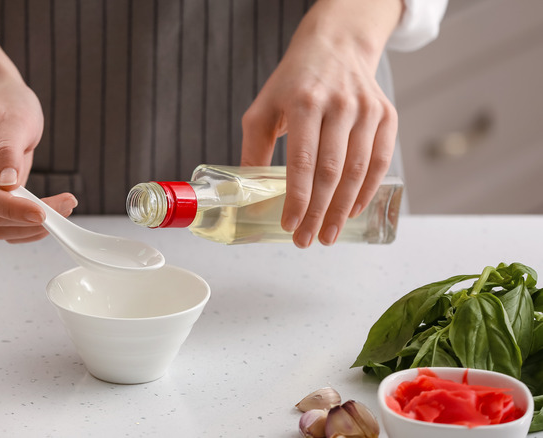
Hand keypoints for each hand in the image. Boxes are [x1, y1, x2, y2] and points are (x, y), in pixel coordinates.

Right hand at [0, 72, 77, 242]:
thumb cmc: (7, 106)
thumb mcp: (15, 120)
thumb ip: (8, 151)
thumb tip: (7, 183)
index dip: (12, 210)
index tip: (42, 213)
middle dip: (31, 221)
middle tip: (68, 205)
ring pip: (0, 228)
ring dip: (33, 228)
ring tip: (65, 207)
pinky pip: (7, 225)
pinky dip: (29, 227)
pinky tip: (53, 213)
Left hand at [240, 0, 401, 247]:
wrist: (334, 47)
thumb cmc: (293, 83)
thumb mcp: (263, 108)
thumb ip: (254, 149)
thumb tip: (246, 194)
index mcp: (304, 102)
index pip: (302, 162)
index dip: (298, 198)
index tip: (288, 225)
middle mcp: (339, 105)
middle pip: (332, 172)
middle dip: (319, 213)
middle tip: (307, 240)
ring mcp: (366, 110)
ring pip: (358, 171)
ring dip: (343, 209)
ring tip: (328, 235)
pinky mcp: (386, 115)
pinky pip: (380, 161)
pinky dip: (367, 190)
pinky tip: (352, 210)